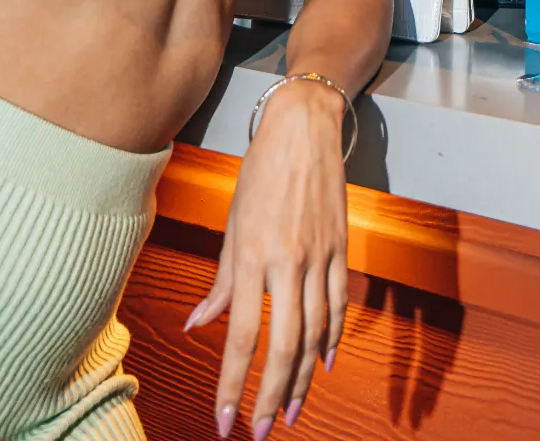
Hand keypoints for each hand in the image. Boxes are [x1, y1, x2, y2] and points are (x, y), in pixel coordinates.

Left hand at [184, 79, 348, 435]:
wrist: (303, 128)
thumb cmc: (261, 171)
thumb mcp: (232, 223)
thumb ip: (221, 280)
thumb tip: (198, 324)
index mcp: (251, 254)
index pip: (241, 335)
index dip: (232, 382)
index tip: (223, 418)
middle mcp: (287, 261)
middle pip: (284, 346)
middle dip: (271, 396)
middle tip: (259, 430)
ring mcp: (319, 256)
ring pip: (315, 334)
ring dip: (303, 380)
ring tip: (290, 411)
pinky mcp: (341, 249)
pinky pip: (338, 306)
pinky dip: (332, 340)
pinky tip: (324, 363)